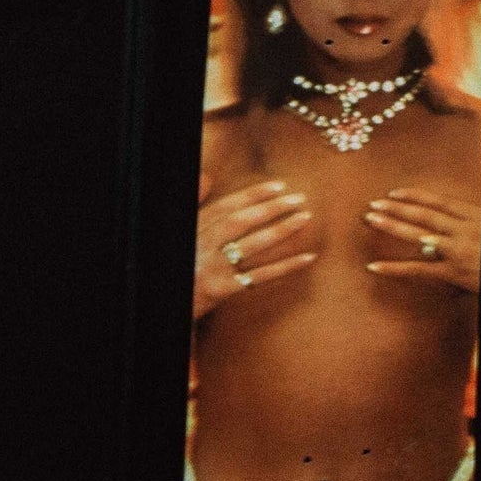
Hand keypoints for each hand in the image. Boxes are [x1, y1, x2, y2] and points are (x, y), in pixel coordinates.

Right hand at [194, 179, 316, 317]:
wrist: (171, 304)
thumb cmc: (184, 266)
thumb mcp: (184, 235)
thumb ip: (197, 207)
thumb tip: (207, 176)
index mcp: (193, 230)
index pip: (225, 207)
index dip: (252, 194)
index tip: (280, 186)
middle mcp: (201, 247)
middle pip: (238, 222)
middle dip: (270, 208)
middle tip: (299, 198)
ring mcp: (211, 269)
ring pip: (250, 246)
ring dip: (280, 230)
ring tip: (305, 217)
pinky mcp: (221, 291)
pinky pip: (259, 277)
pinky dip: (286, 266)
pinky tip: (309, 257)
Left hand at [363, 186, 480, 292]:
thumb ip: (476, 227)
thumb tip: (459, 227)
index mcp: (476, 217)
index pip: (440, 202)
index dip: (415, 196)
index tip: (396, 193)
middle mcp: (463, 231)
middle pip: (424, 215)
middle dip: (397, 208)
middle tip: (374, 204)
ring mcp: (456, 251)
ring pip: (418, 234)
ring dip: (392, 225)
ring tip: (372, 219)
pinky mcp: (452, 273)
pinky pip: (418, 270)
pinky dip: (394, 269)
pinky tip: (375, 267)